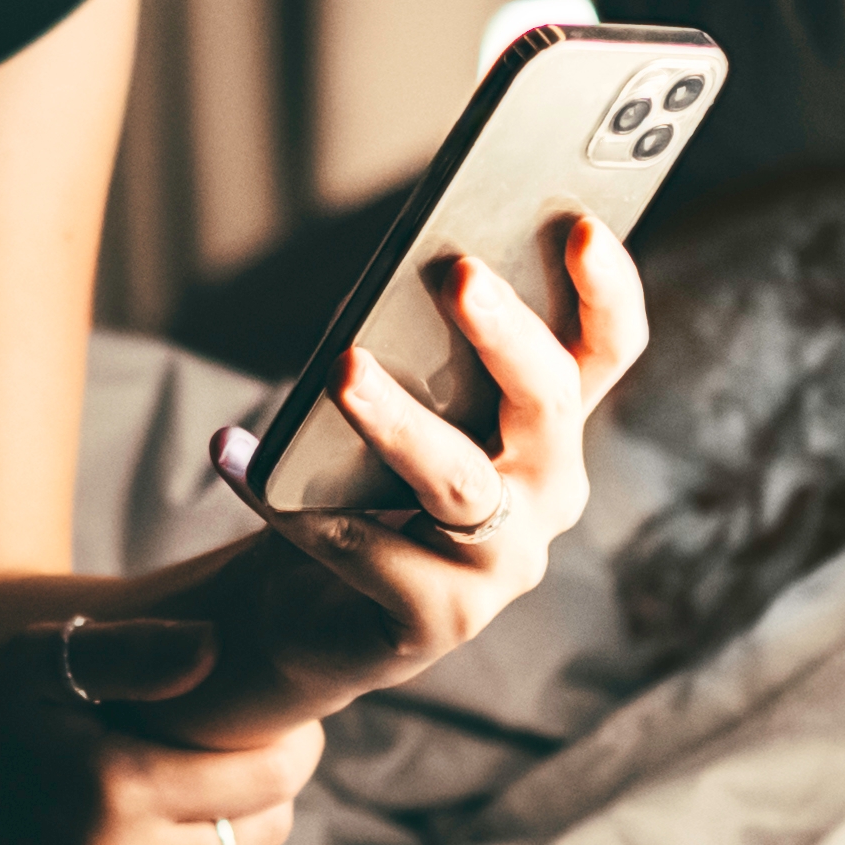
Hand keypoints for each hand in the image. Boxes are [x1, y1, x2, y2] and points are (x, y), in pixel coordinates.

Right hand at [0, 620, 324, 844]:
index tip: (282, 731)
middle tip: (229, 763)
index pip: (266, 780)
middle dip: (259, 797)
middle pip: (258, 837)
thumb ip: (134, 652)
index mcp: (116, 790)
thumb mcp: (35, 663)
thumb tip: (221, 650)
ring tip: (178, 805)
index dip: (289, 751)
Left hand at [192, 209, 650, 715]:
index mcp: (549, 425)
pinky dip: (296, 504)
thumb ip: (411, 346)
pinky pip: (366, 549)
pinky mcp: (440, 619)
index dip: (607, 291)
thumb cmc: (358, 477)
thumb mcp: (394, 401)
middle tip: (457, 272)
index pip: (604, 350)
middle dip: (507, 334)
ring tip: (342, 369)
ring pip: (460, 480)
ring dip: (400, 421)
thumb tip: (397, 270)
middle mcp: (547, 493)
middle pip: (550, 404)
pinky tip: (237, 457)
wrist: (307, 607)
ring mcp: (502, 564)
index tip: (584, 225)